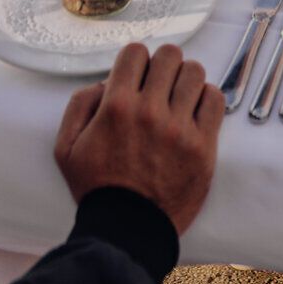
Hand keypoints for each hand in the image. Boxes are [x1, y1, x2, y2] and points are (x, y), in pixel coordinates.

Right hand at [54, 43, 223, 234]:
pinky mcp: (203, 146)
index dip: (136, 61)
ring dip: (186, 81)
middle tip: (160, 85)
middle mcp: (149, 111)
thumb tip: (106, 82)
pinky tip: (194, 113)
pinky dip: (206, 99)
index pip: (136, 51)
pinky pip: (215, 99)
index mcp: (116, 107)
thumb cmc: (97, 189)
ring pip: (195, 73)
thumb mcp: (66, 148)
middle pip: (170, 55)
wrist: (126, 231)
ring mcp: (179, 128)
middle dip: (163, 66)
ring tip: (179, 99)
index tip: (138, 76)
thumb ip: (79, 105)